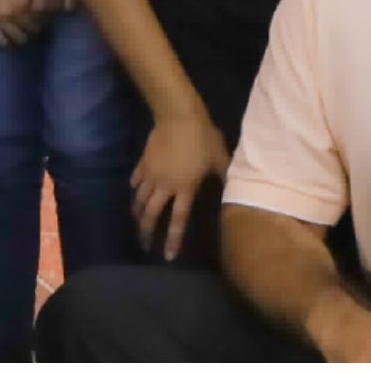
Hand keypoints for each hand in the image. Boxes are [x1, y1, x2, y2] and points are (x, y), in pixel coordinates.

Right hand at [131, 106, 230, 260]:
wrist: (178, 115)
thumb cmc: (202, 137)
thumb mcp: (219, 157)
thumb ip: (225, 175)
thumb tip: (236, 187)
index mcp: (184, 188)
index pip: (177, 220)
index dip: (172, 239)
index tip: (167, 256)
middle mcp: (164, 185)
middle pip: (151, 214)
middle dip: (146, 231)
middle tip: (143, 245)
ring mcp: (151, 173)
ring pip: (140, 198)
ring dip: (138, 213)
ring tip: (137, 222)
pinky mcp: (144, 160)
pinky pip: (136, 179)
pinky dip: (134, 187)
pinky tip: (134, 191)